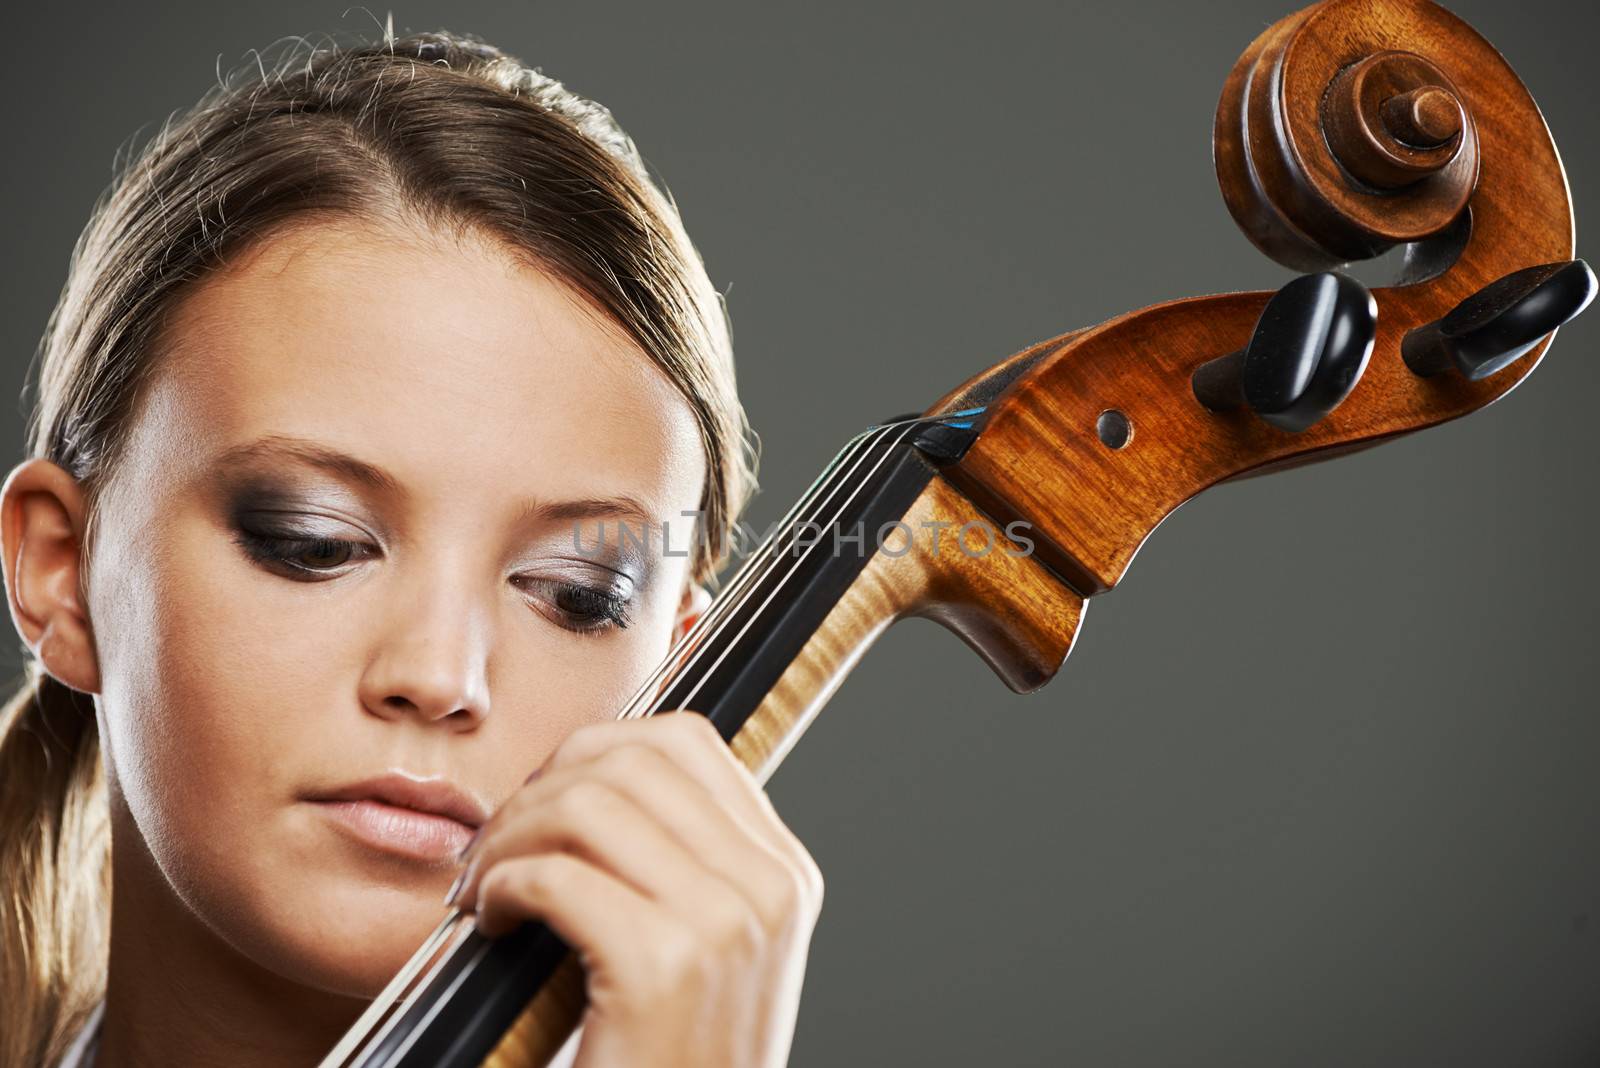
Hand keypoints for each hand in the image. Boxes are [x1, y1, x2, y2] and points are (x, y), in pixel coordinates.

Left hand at [447, 711, 823, 1067]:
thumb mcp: (700, 957)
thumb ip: (674, 867)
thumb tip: (589, 774)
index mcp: (782, 876)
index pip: (686, 741)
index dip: (595, 751)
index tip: (547, 802)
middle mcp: (767, 889)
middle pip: (630, 761)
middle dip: (541, 788)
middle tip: (497, 848)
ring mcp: (724, 926)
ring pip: (587, 804)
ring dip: (510, 837)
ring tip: (487, 888)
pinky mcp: (661, 970)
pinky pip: (555, 874)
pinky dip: (503, 886)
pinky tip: (493, 922)